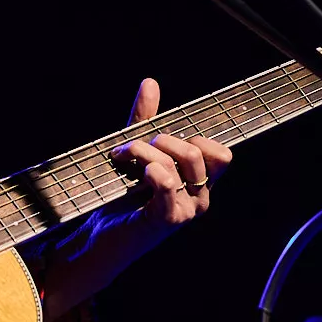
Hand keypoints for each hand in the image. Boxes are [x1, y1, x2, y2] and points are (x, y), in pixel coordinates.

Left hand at [111, 76, 231, 238]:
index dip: (196, 138)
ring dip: (143, 151)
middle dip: (162, 140)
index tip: (163, 139)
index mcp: (199, 183)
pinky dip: (148, 168)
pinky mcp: (166, 219)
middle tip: (135, 147)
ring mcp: (186, 210)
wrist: (100, 238)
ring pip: (177, 163)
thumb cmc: (121, 197)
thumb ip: (145, 120)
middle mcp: (199, 198)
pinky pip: (166, 182)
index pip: (221, 154)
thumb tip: (150, 83)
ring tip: (122, 157)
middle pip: (196, 153)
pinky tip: (133, 173)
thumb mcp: (135, 153)